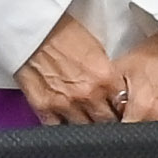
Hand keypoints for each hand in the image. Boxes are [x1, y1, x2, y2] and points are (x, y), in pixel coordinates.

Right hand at [15, 8, 116, 125]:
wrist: (33, 27)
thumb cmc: (63, 33)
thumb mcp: (97, 50)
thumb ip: (108, 76)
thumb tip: (116, 93)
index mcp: (105, 78)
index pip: (123, 107)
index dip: (123, 111)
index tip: (121, 113)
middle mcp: (88, 94)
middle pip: (107, 123)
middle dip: (108, 123)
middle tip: (106, 122)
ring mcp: (65, 104)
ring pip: (84, 130)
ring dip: (87, 128)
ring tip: (87, 124)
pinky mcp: (44, 108)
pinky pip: (58, 129)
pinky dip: (64, 129)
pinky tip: (67, 125)